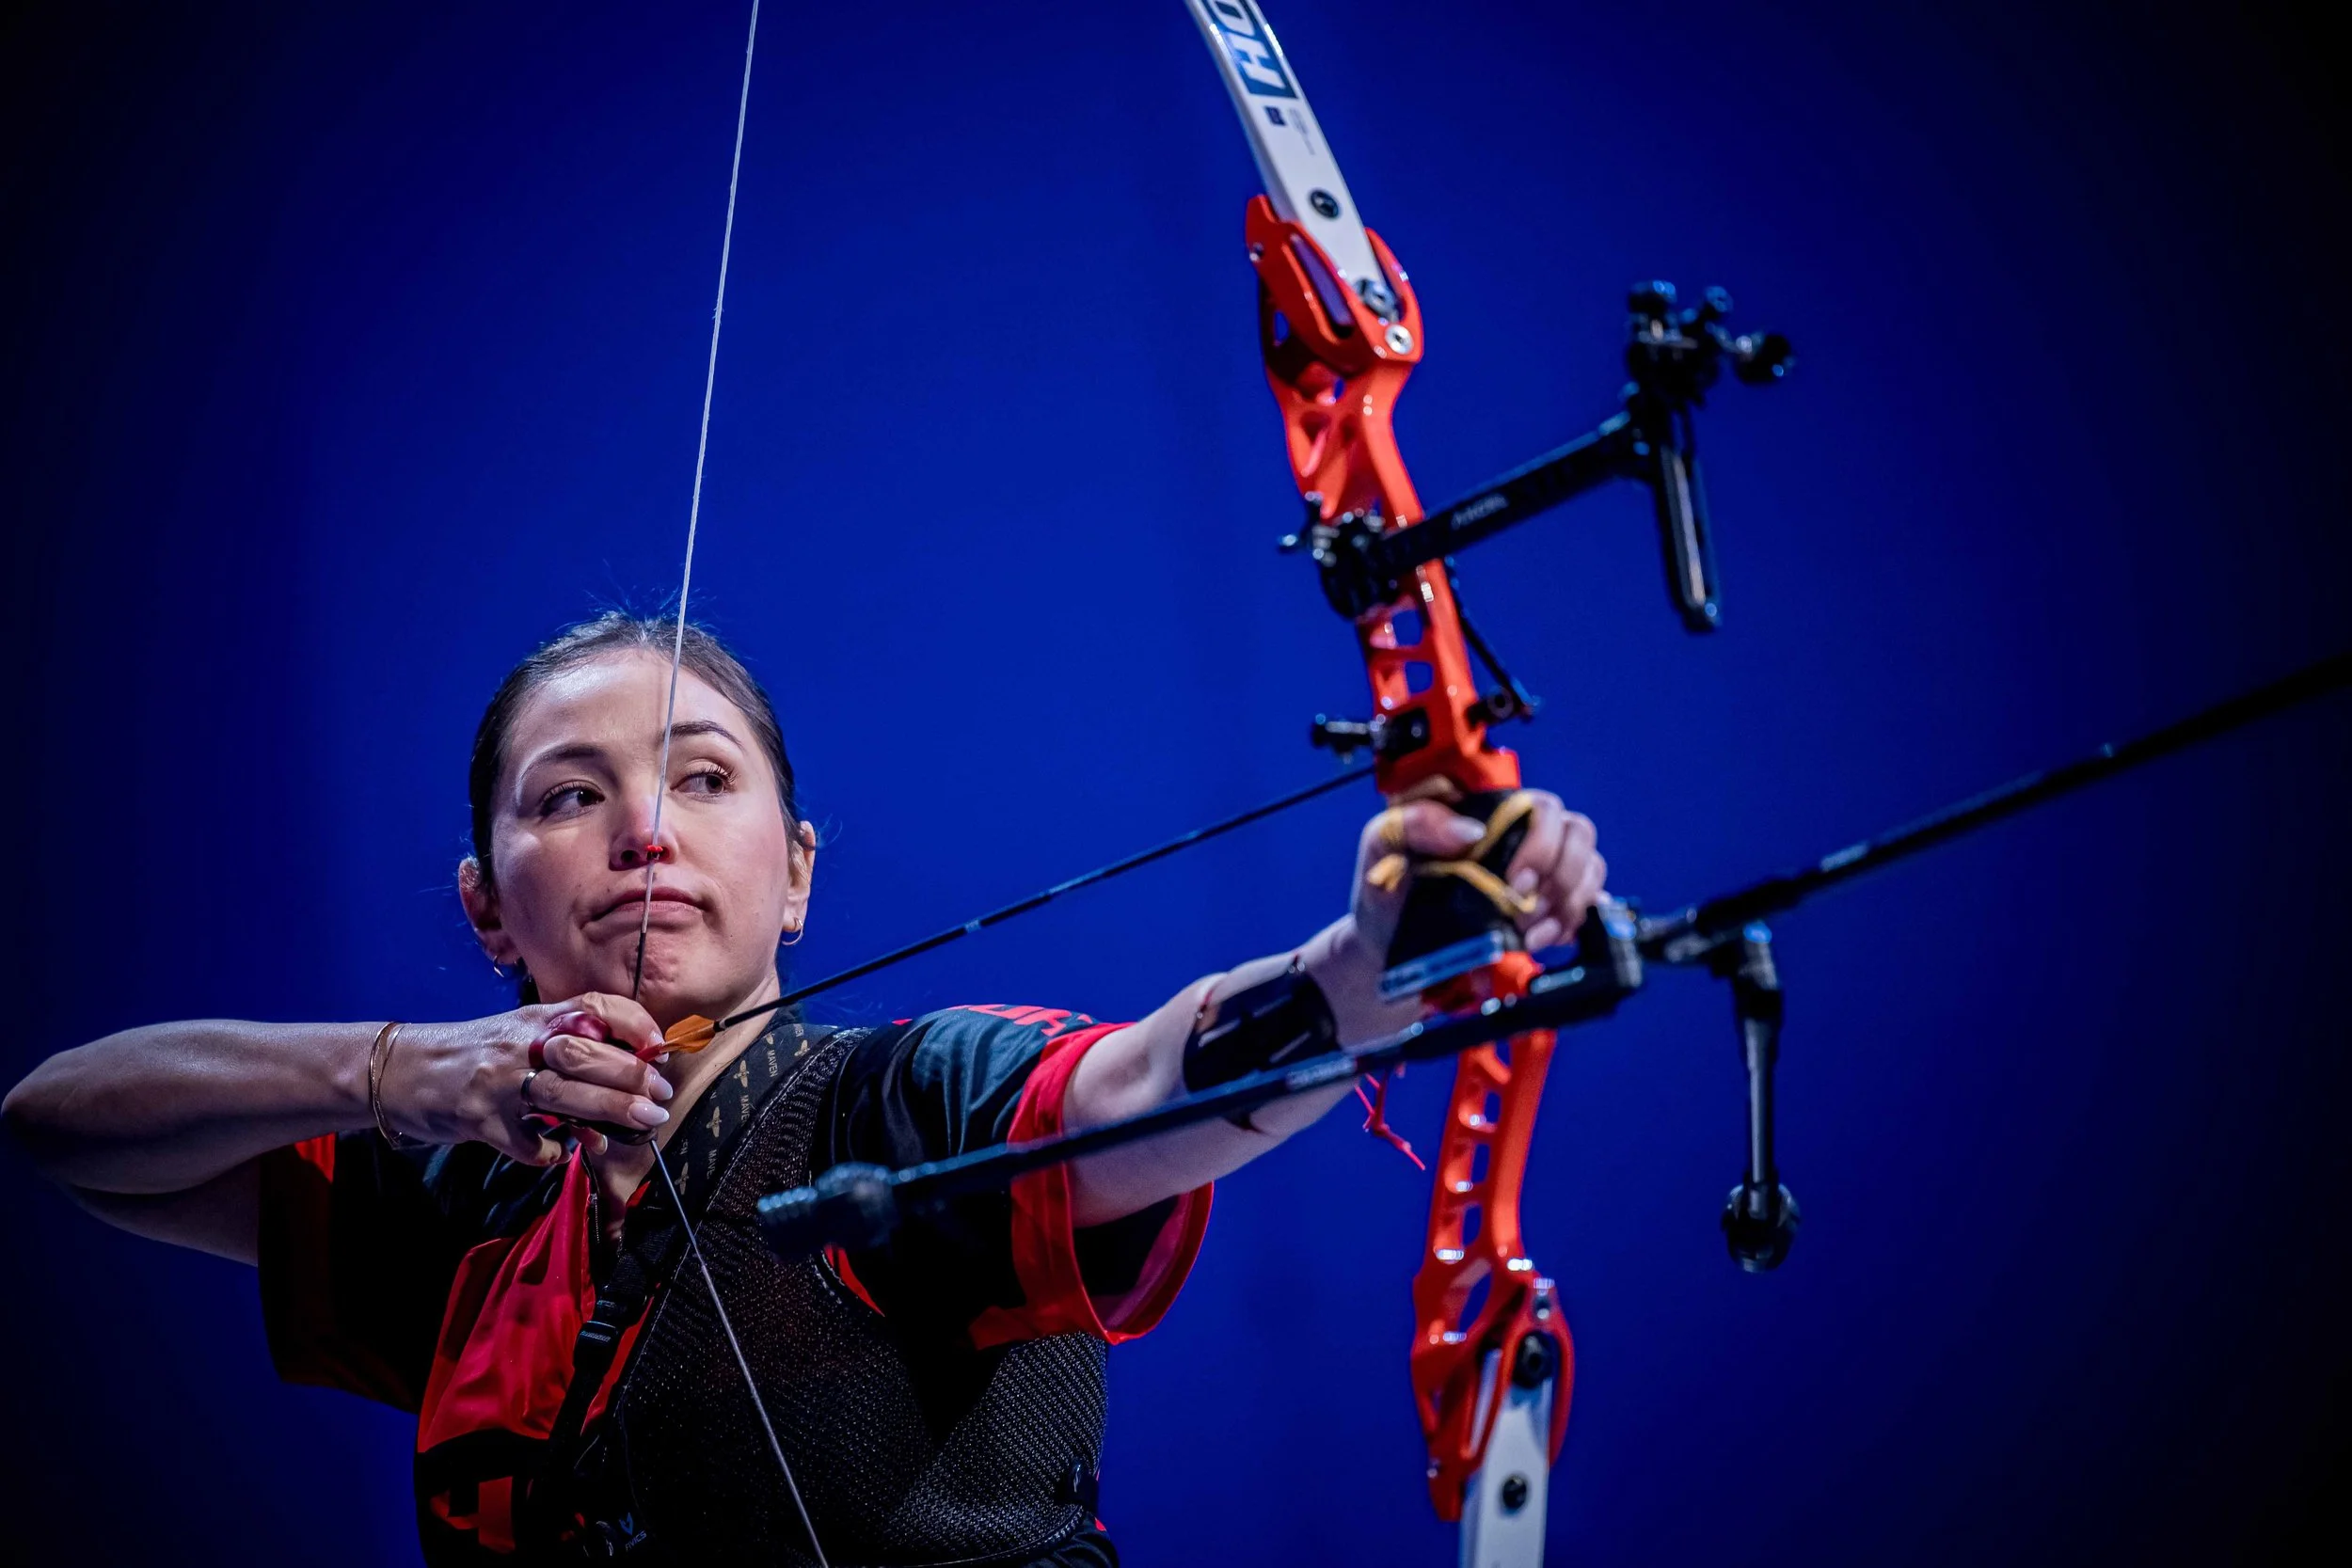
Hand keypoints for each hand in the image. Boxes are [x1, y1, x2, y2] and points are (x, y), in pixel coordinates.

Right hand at [379, 994, 672, 1165]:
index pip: (594, 1006)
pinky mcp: (481, 1121)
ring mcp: (498, 1082)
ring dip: (610, 1110)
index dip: (633, 1023)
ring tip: (646, 1122)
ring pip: (563, 1094)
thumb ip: (568, 1050)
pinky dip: (551, 1151)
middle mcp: (519, 1044)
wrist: (402, 1072)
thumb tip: (631, 1075)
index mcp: (536, 1019)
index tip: (659, 1046)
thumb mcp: (520, 1036)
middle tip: (661, 1095)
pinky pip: (527, 1143)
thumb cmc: (475, 1055)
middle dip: (630, 1074)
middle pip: (583, 1053)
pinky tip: (560, 1151)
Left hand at [1349, 789, 1606, 959]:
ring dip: (1568, 904)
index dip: (1541, 844)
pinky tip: (1538, 940)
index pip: (1542, 806)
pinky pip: (1586, 904)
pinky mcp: (1547, 905)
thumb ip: (1417, 823)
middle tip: (1523, 910)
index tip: (1514, 884)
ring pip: (1590, 868)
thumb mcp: (1383, 844)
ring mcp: (1540, 869)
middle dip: (1562, 876)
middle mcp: (1521, 833)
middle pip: (1578, 833)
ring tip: (1529, 935)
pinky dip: (1569, 924)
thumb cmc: (1386, 887)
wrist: (1387, 945)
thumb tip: (1472, 831)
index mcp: (1487, 810)